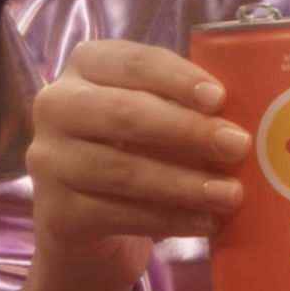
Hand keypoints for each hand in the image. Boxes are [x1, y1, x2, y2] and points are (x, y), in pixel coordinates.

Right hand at [24, 39, 250, 290]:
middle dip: (187, 130)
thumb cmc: (132, 153)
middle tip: (238, 146)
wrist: (85, 228)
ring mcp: (49, 162)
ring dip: (184, 183)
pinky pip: (119, 215)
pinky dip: (169, 219)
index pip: (131, 62)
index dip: (176, 78)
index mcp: (85, 68)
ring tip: (230, 194)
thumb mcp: (154, 120)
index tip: (220, 98)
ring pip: (123, 170)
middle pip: (124, 113)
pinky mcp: (57, 214)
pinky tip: (206, 222)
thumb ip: (184, 108)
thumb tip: (240, 119)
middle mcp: (56, 107)